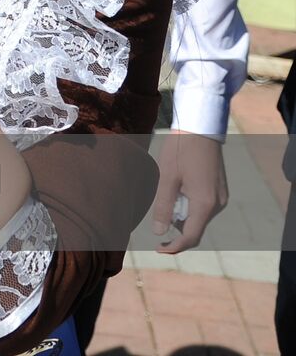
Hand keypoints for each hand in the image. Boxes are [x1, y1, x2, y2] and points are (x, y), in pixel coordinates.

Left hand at [151, 129, 227, 252]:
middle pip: (196, 228)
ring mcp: (221, 197)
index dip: (175, 246)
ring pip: (199, 218)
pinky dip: (189, 208)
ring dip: (182, 217)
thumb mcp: (166, 178)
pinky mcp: (220, 190)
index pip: (191, 237)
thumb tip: (159, 232)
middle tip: (158, 223)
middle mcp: (217, 204)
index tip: (159, 248)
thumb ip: (163, 207)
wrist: (199, 129)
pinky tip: (178, 193)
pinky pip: (204, 207)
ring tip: (167, 197)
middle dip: (176, 230)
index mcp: (205, 204)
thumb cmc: (180, 151)